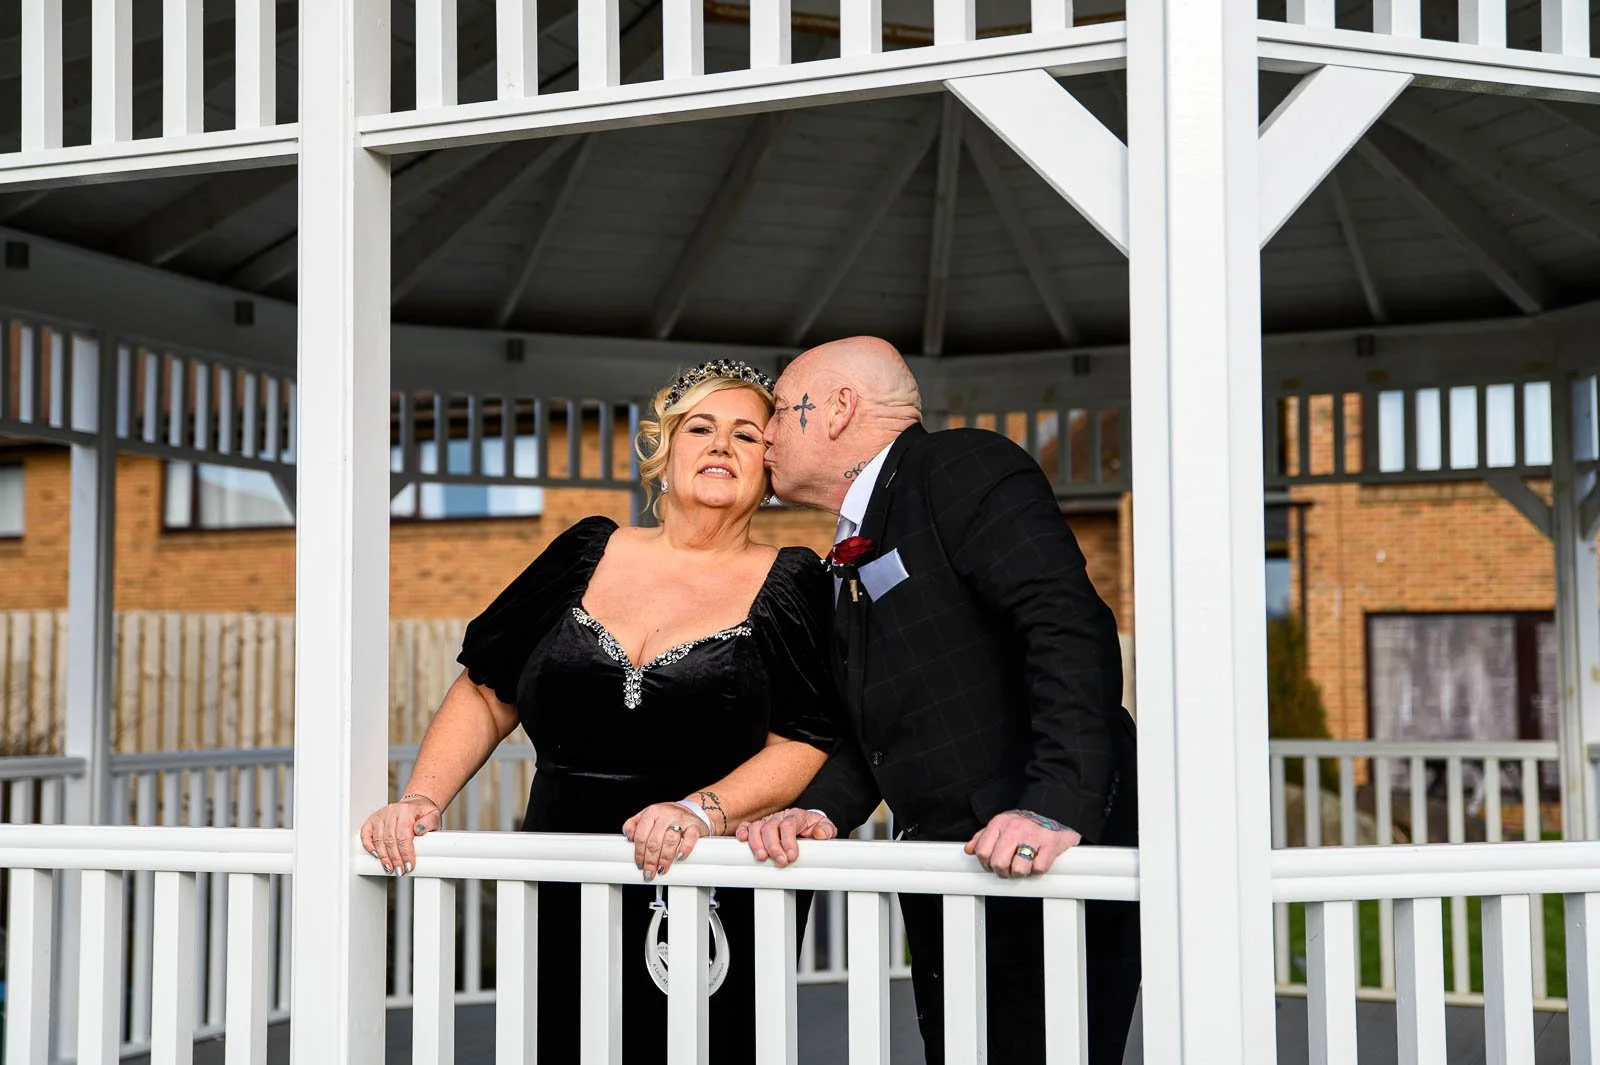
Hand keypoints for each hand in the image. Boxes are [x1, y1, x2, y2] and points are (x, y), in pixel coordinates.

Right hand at [360, 796, 442, 875]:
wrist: (416, 803)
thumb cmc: (423, 812)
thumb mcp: (433, 815)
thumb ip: (429, 823)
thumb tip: (420, 829)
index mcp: (406, 811)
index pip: (403, 835)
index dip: (405, 853)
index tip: (409, 865)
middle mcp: (392, 812)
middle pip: (390, 840)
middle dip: (395, 858)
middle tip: (400, 870)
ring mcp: (381, 815)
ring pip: (378, 839)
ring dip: (383, 856)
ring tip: (389, 868)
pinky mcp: (373, 819)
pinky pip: (365, 833)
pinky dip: (368, 845)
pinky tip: (375, 855)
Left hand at [623, 803, 708, 880]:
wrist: (690, 810)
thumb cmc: (666, 817)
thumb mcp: (647, 816)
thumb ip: (633, 825)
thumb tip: (628, 837)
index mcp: (652, 812)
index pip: (641, 836)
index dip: (639, 853)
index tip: (639, 865)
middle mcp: (666, 814)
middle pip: (654, 841)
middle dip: (650, 861)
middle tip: (650, 872)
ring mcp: (681, 819)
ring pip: (670, 841)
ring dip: (664, 859)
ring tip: (662, 869)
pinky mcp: (695, 826)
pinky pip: (690, 838)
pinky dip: (684, 849)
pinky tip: (679, 858)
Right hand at [736, 807, 836, 867]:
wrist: (807, 825)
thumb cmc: (814, 828)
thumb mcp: (826, 828)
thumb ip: (826, 830)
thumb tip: (819, 834)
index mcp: (796, 816)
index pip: (789, 824)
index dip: (788, 840)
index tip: (792, 855)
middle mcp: (780, 817)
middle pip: (770, 827)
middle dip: (774, 846)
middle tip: (780, 861)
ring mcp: (768, 821)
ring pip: (757, 828)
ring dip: (757, 843)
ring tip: (762, 857)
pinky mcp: (759, 827)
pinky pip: (747, 826)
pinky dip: (743, 832)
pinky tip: (742, 840)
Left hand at [964, 809, 1080, 878]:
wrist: (1055, 813)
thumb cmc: (1025, 825)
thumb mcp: (1002, 826)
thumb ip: (983, 837)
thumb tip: (969, 850)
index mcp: (1000, 822)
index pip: (982, 852)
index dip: (986, 864)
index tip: (993, 865)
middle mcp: (1015, 827)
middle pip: (998, 863)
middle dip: (1003, 871)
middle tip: (1009, 868)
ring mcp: (1033, 835)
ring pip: (1018, 869)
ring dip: (1021, 872)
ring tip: (1024, 865)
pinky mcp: (1051, 843)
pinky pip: (1038, 868)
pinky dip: (1038, 869)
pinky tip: (1038, 860)